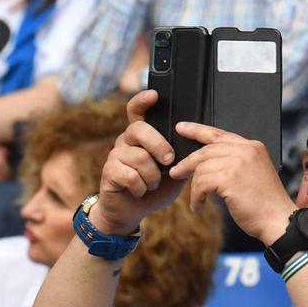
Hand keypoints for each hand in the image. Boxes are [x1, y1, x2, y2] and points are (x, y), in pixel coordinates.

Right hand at [93, 89, 184, 236]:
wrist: (132, 211)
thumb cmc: (154, 188)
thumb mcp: (175, 171)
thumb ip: (183, 157)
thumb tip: (198, 144)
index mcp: (142, 136)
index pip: (137, 111)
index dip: (143, 100)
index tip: (154, 95)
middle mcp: (126, 140)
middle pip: (139, 129)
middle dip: (159, 145)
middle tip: (169, 161)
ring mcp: (116, 154)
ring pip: (139, 157)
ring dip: (152, 177)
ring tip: (151, 185)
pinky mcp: (109, 171)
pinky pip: (130, 175)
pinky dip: (140, 188)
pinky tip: (139, 191)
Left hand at [168, 121, 294, 242]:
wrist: (278, 220)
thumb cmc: (265, 203)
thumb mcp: (253, 173)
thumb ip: (235, 162)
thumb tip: (206, 162)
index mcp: (253, 146)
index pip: (219, 134)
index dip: (197, 129)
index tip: (181, 127)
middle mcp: (246, 150)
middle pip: (206, 150)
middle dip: (187, 162)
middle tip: (175, 172)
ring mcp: (238, 163)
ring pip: (201, 169)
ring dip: (194, 188)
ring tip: (197, 201)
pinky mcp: (229, 179)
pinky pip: (201, 184)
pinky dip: (196, 197)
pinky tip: (199, 207)